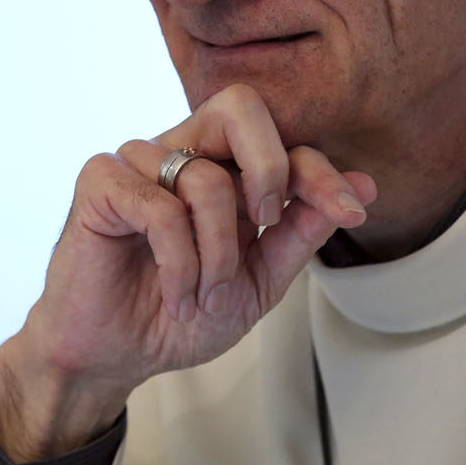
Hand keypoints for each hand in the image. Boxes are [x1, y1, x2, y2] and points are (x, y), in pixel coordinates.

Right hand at [0, 84, 376, 460]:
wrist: (117, 357)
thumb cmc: (182, 314)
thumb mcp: (260, 280)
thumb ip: (302, 231)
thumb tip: (365, 187)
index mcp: (226, 168)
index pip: (286, 144)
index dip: (323, 174)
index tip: (353, 212)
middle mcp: (184, 151)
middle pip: (240, 107)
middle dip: (270, 168)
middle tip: (264, 224)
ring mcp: (140, 162)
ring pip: (204, 178)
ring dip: (217, 254)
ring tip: (203, 297)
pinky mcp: (101, 182)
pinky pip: (158, 206)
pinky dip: (178, 262)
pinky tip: (174, 294)